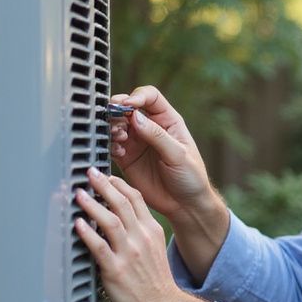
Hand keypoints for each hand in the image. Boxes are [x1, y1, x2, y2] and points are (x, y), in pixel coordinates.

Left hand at [73, 168, 208, 301]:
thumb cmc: (155, 282)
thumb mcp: (154, 249)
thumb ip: (139, 232)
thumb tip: (118, 219)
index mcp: (151, 230)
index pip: (136, 199)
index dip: (119, 184)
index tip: (105, 175)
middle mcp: (141, 238)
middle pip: (122, 203)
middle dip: (103, 185)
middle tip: (89, 173)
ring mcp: (129, 253)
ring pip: (110, 220)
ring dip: (92, 205)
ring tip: (78, 194)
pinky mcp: (116, 270)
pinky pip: (99, 247)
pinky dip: (87, 233)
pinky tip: (78, 224)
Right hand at [109, 86, 213, 223]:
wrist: (185, 205)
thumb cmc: (190, 177)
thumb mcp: (178, 155)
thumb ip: (157, 136)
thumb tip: (135, 117)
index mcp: (168, 121)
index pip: (150, 97)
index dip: (137, 96)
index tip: (128, 105)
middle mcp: (150, 128)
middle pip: (128, 108)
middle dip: (118, 110)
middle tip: (116, 122)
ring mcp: (137, 142)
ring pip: (116, 125)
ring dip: (112, 128)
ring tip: (119, 139)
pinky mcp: (127, 158)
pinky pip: (112, 145)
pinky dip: (110, 145)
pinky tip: (118, 153)